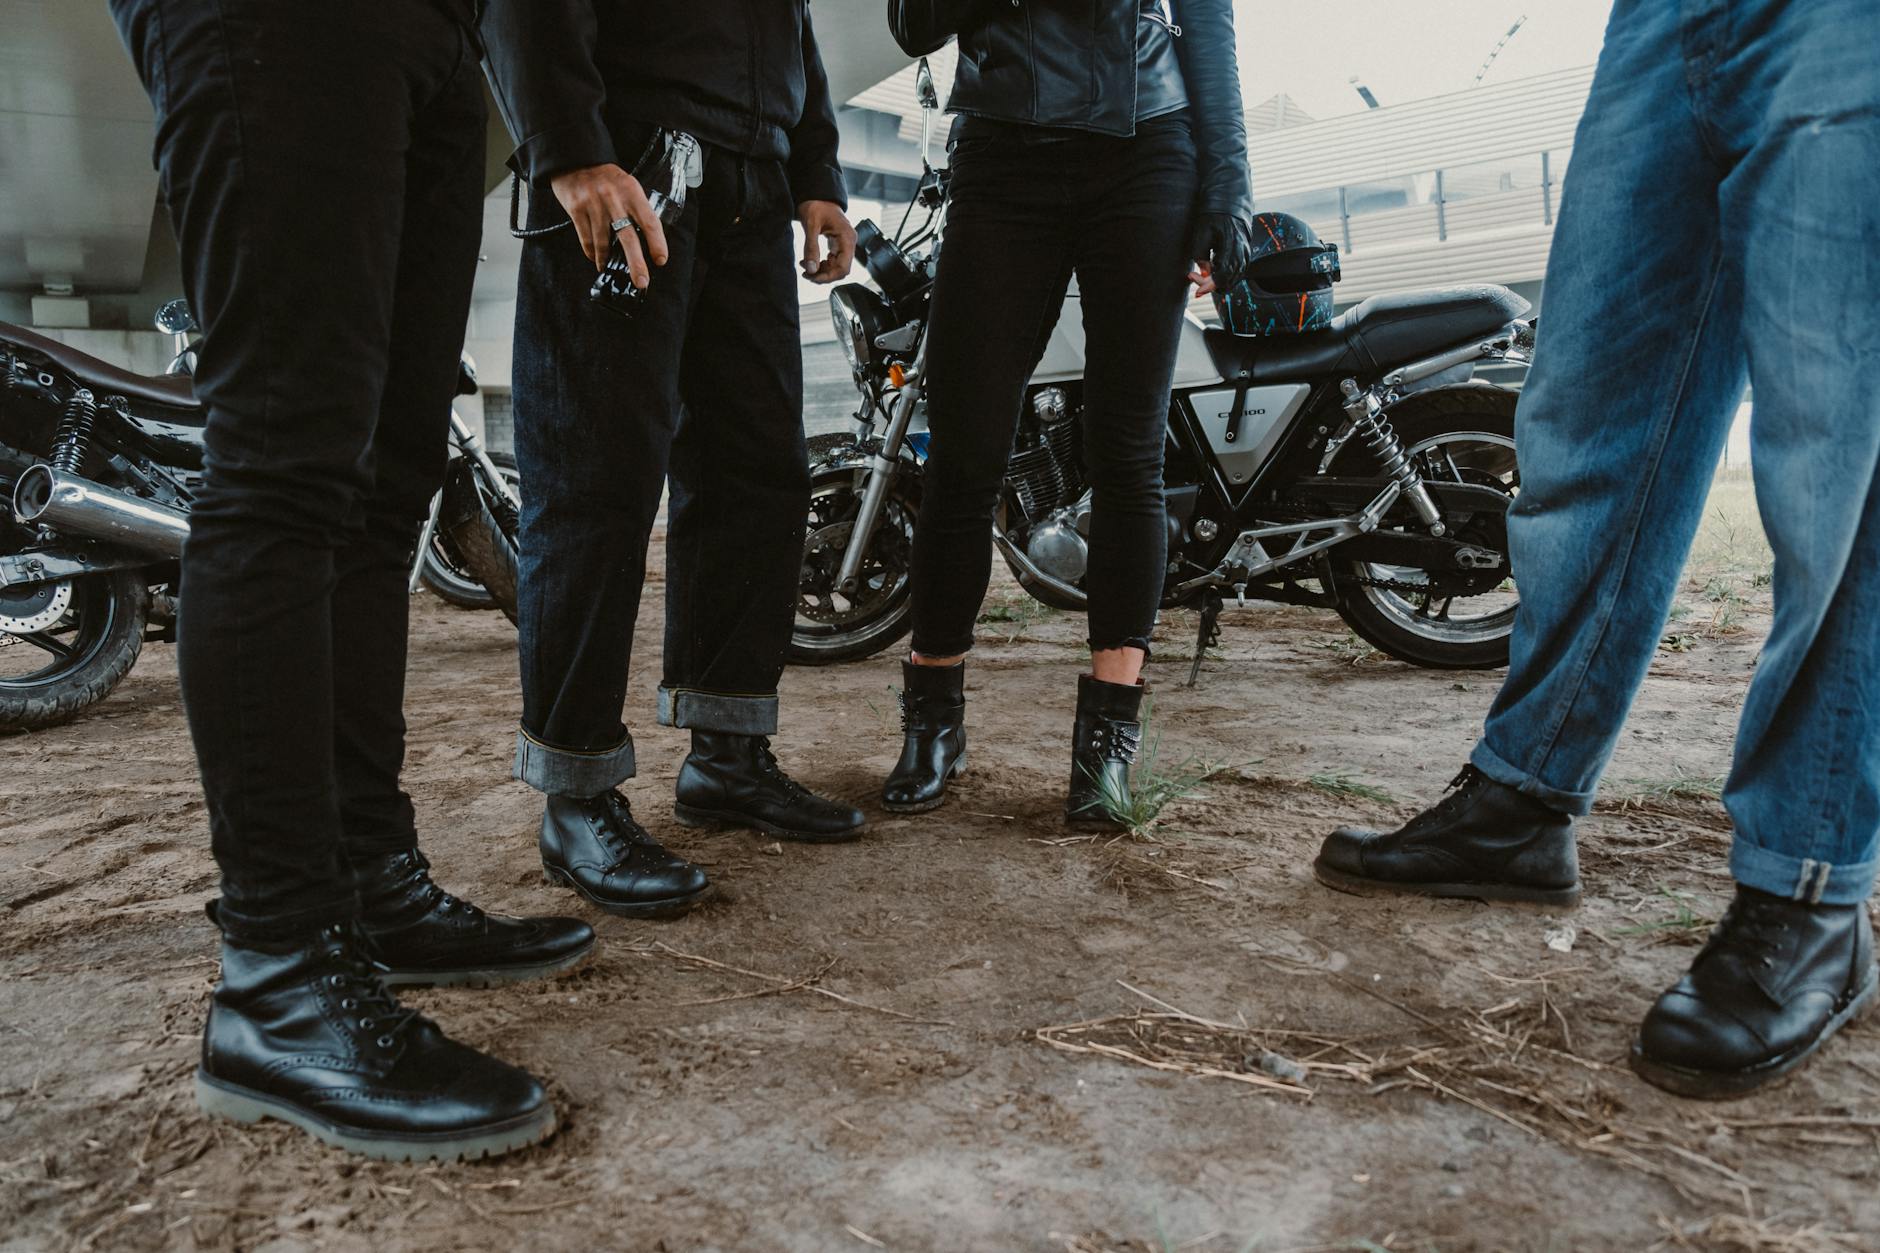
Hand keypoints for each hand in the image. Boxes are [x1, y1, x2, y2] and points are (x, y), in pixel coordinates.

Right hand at [549, 163, 669, 282]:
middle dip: (636, 263)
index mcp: (632, 192)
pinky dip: (592, 253)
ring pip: (603, 243)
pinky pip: (586, 239)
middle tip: (642, 281)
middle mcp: (614, 199)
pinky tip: (596, 258)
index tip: (661, 260)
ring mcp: (594, 205)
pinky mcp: (576, 209)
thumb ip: (637, 208)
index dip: (657, 243)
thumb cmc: (606, 178)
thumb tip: (648, 240)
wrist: (576, 159)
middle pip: (628, 237)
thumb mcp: (627, 185)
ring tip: (608, 268)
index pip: (650, 221)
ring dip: (606, 260)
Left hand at [798, 200, 856, 282]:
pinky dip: (821, 265)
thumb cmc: (816, 204)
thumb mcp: (811, 225)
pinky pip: (832, 261)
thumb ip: (811, 248)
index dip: (828, 276)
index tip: (812, 277)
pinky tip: (810, 262)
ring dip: (821, 271)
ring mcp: (844, 244)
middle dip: (823, 275)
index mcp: (846, 238)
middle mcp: (848, 243)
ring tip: (805, 267)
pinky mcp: (837, 245)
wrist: (817, 194)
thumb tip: (811, 269)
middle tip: (806, 274)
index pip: (843, 267)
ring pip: (836, 268)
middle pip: (840, 270)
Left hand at [1187, 212, 1251, 296]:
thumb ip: (1201, 256)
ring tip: (1199, 272)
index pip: (1223, 275)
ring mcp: (1245, 255)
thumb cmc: (1212, 219)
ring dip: (1216, 282)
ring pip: (1233, 280)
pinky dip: (1223, 278)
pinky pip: (1235, 275)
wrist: (1227, 208)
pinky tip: (1210, 271)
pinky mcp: (1244, 257)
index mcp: (1232, 246)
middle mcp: (1242, 253)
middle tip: (1193, 275)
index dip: (1210, 286)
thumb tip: (1205, 275)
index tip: (1197, 292)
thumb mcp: (1201, 235)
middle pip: (1228, 281)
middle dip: (1210, 284)